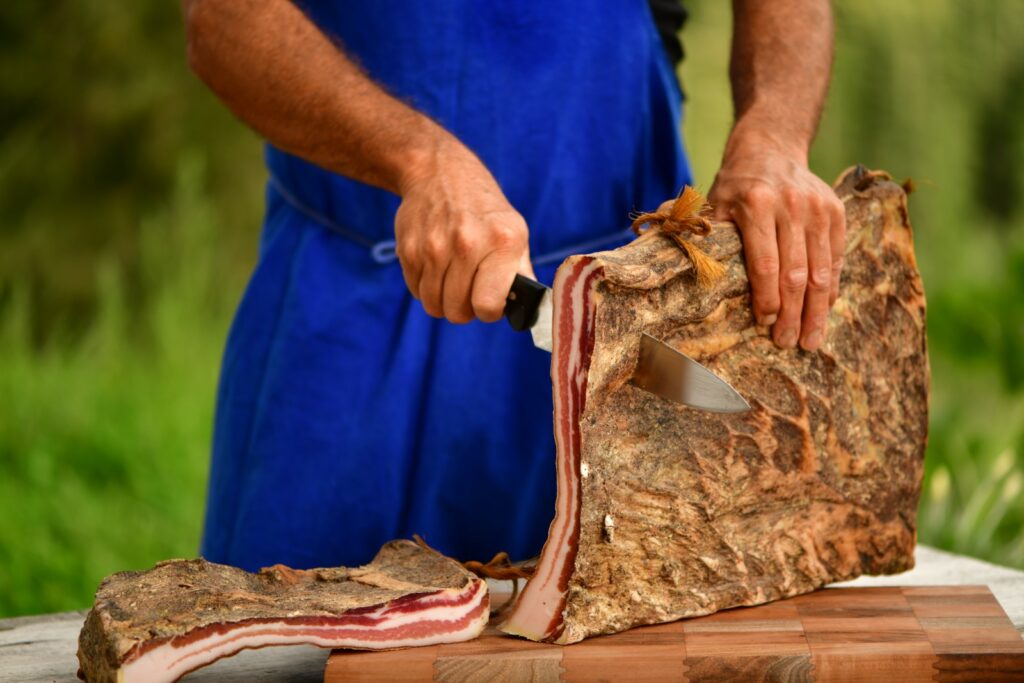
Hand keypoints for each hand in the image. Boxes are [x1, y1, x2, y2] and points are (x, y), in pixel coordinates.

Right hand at [395, 143, 533, 323]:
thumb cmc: (483, 208)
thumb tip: (530, 306)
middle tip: (470, 291)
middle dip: (465, 309)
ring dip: (443, 301)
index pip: (488, 306)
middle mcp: (466, 244)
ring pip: (434, 306)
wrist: (438, 171)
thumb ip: (521, 270)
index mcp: (501, 241)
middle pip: (458, 311)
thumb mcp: (514, 230)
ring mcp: (434, 247)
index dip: (489, 311)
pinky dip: (426, 288)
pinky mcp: (409, 250)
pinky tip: (437, 269)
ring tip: (453, 281)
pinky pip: (416, 292)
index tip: (490, 302)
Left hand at [708, 134, 844, 350]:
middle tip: (787, 344)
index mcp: (757, 203)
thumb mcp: (713, 205)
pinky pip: (836, 258)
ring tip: (809, 340)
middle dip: (792, 314)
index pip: (765, 262)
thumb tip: (685, 283)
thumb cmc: (735, 186)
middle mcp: (792, 205)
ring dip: (817, 310)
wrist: (772, 147)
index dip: (766, 297)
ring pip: (822, 270)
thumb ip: (706, 238)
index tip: (764, 323)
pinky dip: (830, 287)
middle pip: (797, 273)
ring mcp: (818, 208)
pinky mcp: (835, 212)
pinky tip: (823, 311)